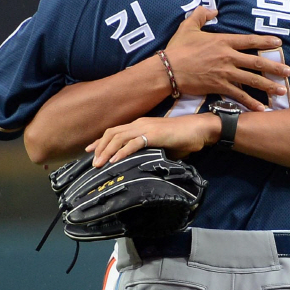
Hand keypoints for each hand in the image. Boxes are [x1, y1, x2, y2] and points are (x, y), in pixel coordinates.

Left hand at [86, 113, 219, 166]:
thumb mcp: (161, 146)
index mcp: (140, 125)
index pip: (115, 132)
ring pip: (118, 137)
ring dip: (107, 151)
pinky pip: (133, 142)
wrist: (199, 130)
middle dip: (99, 147)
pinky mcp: (153, 134)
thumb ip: (149, 152)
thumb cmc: (184, 139)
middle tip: (92, 162)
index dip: (101, 141)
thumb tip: (141, 165)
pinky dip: (122, 151)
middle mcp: (139, 124)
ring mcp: (146, 128)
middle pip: (112, 133)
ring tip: (99, 164)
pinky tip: (115, 160)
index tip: (90, 151)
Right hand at [165, 6, 289, 110]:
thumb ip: (201, 15)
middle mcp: (228, 57)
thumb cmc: (178, 48)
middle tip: (289, 72)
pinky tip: (262, 109)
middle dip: (275, 67)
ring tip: (281, 90)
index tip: (279, 43)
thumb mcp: (188, 26)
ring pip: (252, 80)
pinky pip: (239, 96)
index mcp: (223, 41)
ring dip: (268, 86)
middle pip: (257, 62)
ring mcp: (225, 73)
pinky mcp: (219, 87)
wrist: (167, 69)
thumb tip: (212, 9)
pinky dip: (251, 103)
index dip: (266, 41)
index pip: (250, 41)